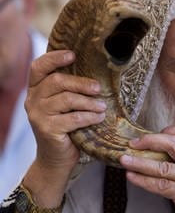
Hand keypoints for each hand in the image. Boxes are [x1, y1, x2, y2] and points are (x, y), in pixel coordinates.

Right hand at [25, 50, 105, 172]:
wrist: (56, 157)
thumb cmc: (66, 126)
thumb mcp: (66, 104)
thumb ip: (71, 89)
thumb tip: (96, 74)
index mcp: (37, 89)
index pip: (39, 67)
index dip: (54, 58)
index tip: (72, 55)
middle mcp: (33, 99)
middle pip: (57, 81)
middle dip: (81, 83)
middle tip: (98, 89)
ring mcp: (37, 114)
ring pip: (67, 99)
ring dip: (89, 102)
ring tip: (103, 106)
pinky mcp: (46, 129)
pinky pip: (73, 118)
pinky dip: (90, 116)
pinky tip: (99, 117)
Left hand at [120, 125, 174, 212]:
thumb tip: (158, 148)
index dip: (173, 129)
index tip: (159, 131)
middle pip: (174, 144)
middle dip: (151, 141)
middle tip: (135, 142)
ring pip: (162, 167)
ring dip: (140, 163)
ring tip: (125, 160)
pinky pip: (159, 185)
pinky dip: (142, 180)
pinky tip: (132, 176)